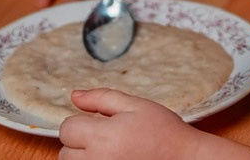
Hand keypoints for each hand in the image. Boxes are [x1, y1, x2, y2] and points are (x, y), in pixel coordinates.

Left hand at [59, 89, 202, 159]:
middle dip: (80, 142)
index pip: (67, 129)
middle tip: (106, 139)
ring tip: (110, 152)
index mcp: (103, 137)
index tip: (98, 124)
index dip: (80, 122)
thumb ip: (102, 98)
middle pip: (65, 152)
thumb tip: (74, 96)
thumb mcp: (135, 106)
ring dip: (84, 158)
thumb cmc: (163, 131)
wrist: (184, 159)